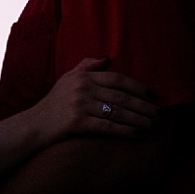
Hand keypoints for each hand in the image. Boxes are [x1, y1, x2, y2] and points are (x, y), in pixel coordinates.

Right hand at [33, 57, 158, 142]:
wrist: (33, 126)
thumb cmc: (53, 104)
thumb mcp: (66, 80)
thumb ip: (86, 66)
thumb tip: (107, 58)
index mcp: (83, 77)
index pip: (117, 79)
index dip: (138, 87)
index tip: (153, 96)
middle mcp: (83, 88)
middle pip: (122, 97)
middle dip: (144, 107)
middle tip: (161, 115)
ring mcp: (80, 105)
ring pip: (118, 112)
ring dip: (140, 120)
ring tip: (154, 126)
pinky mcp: (77, 123)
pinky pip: (107, 127)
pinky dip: (125, 131)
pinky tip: (138, 135)